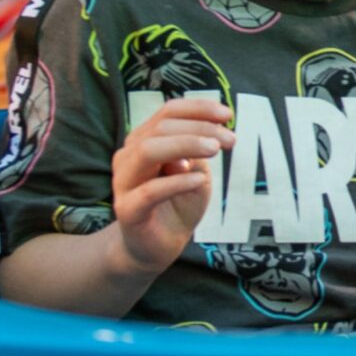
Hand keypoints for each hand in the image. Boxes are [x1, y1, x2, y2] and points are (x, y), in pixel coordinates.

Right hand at [112, 97, 232, 271]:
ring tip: (215, 150)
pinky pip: (149, 191)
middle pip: (160, 128)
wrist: (157, 246)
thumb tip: (205, 136)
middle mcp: (129, 156)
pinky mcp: (128, 210)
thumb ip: (196, 152)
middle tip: (230, 139)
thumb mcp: (195, 172)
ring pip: (148, 151)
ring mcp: (124, 182)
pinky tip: (200, 180)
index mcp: (144, 140)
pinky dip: (177, 182)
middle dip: (199, 129)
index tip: (229, 114)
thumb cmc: (178, 204)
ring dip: (185, 145)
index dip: (198, 109)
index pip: (168, 113)